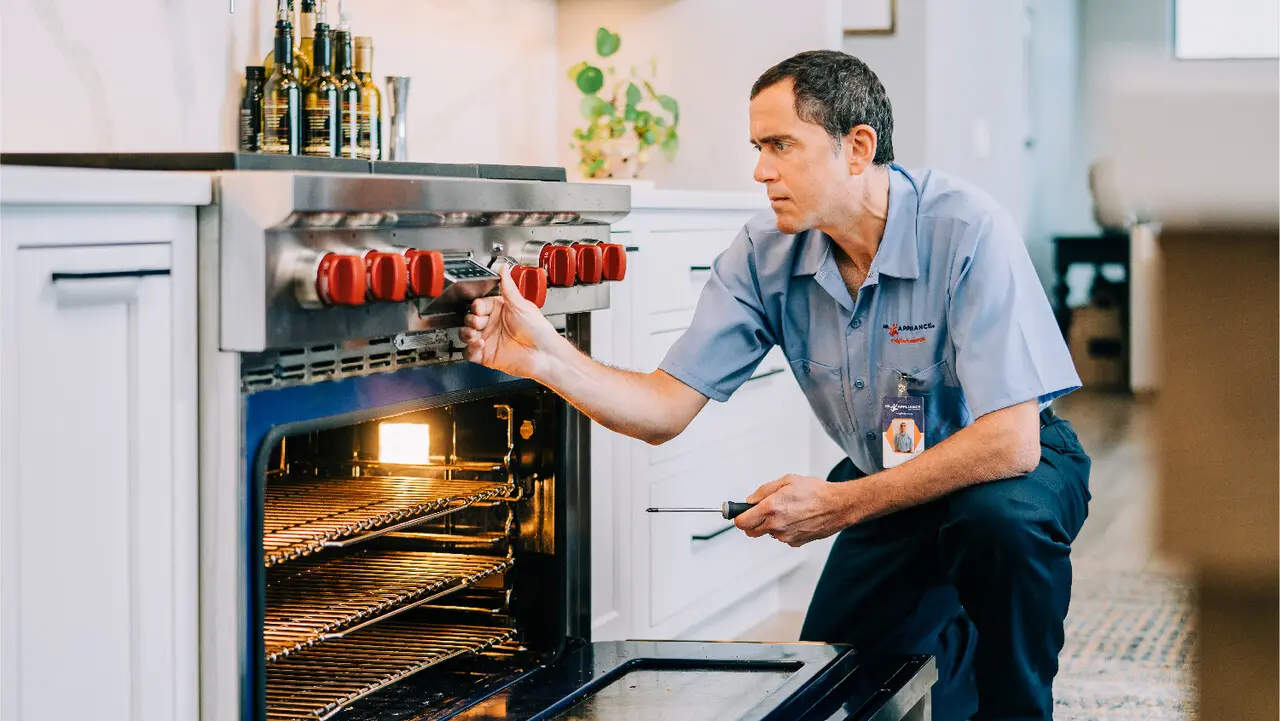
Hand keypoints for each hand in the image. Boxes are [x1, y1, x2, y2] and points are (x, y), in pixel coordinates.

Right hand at [461, 266, 563, 379]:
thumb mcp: (521, 304)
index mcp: (498, 310)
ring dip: (466, 333)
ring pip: (465, 335)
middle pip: (469, 318)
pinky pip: (469, 352)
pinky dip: (470, 349)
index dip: (476, 306)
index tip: (479, 308)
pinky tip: (479, 344)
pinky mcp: (485, 356)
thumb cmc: (538, 330)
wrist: (544, 354)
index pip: (478, 304)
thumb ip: (508, 287)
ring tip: (475, 332)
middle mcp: (491, 324)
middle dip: (471, 319)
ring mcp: (487, 340)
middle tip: (479, 322)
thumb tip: (503, 268)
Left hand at [733, 474, 856, 545]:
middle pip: (750, 532)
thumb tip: (750, 500)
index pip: (742, 522)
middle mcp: (776, 525)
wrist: (838, 506)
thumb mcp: (786, 481)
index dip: (738, 517)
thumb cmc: (816, 492)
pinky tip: (796, 518)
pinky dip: (784, 529)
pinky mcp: (795, 542)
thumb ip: (764, 491)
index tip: (738, 513)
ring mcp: (786, 536)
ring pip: (768, 533)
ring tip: (787, 510)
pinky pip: (782, 537)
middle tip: (759, 512)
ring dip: (770, 525)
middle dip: (751, 522)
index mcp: (771, 508)